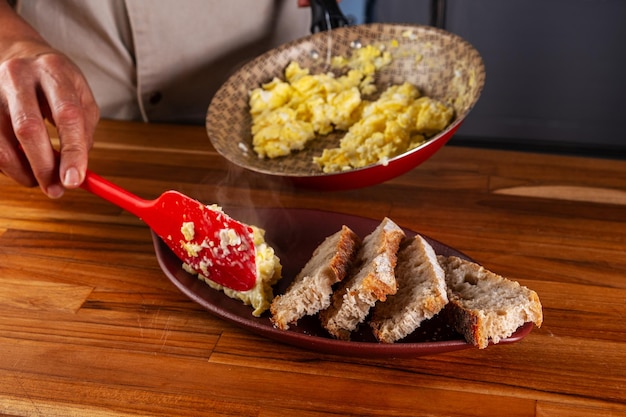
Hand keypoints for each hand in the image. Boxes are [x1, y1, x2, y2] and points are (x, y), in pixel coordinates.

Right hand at [0, 4, 98, 197]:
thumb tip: (78, 171)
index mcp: (55, 70)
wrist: (16, 53)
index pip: (67, 115)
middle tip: (56, 190)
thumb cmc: (56, 83)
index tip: (75, 181)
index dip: (73, 151)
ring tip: (38, 181)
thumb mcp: (80, 97)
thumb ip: (84, 131)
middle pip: (28, 127)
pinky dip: (7, 164)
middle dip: (43, 166)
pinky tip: (21, 166)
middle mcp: (19, 75)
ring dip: (22, 170)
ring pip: (2, 141)